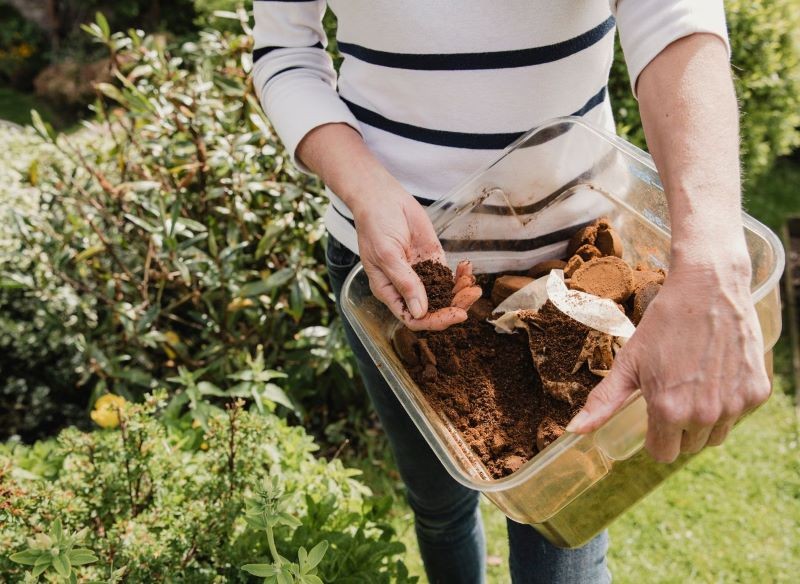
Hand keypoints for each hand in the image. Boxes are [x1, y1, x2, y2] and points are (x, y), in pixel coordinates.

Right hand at [353, 186, 480, 330]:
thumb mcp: (387, 255)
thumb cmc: (375, 225)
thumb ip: (405, 282)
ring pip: (444, 294)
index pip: (413, 318)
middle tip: (472, 295)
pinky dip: (461, 275)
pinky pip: (449, 275)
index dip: (435, 321)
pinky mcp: (432, 259)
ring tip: (473, 283)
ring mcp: (420, 274)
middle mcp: (406, 287)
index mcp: (389, 291)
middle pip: (433, 309)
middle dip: (454, 305)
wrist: (382, 197)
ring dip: (461, 292)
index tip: (456, 314)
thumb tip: (419, 312)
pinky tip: (467, 268)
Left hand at [565, 260, 770, 461]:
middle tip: (674, 391)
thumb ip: (604, 402)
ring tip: (694, 384)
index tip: (654, 414)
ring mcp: (734, 405)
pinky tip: (717, 374)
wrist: (708, 289)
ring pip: (716, 436)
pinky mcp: (757, 392)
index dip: (655, 436)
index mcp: (669, 411)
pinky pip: (739, 415)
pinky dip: (729, 402)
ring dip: (705, 420)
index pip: (661, 453)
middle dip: (678, 427)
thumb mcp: (628, 362)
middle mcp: (704, 415)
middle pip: (688, 446)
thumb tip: (574, 431)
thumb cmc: (663, 324)